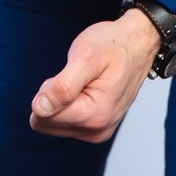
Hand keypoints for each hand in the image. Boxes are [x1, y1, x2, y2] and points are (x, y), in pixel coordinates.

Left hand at [29, 10, 160, 143]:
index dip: (48, 90)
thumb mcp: (85, 57)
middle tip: (75, 74)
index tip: (67, 73)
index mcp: (94, 116)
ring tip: (82, 79)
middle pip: (47, 123)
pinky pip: (66, 121)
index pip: (44, 117)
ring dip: (61, 99)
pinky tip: (86, 87)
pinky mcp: (97, 128)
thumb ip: (62, 86)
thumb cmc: (112, 45)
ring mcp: (98, 132)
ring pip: (54, 123)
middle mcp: (97, 131)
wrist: (137, 44)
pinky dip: (69, 102)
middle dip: (53, 96)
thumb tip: (38, 110)